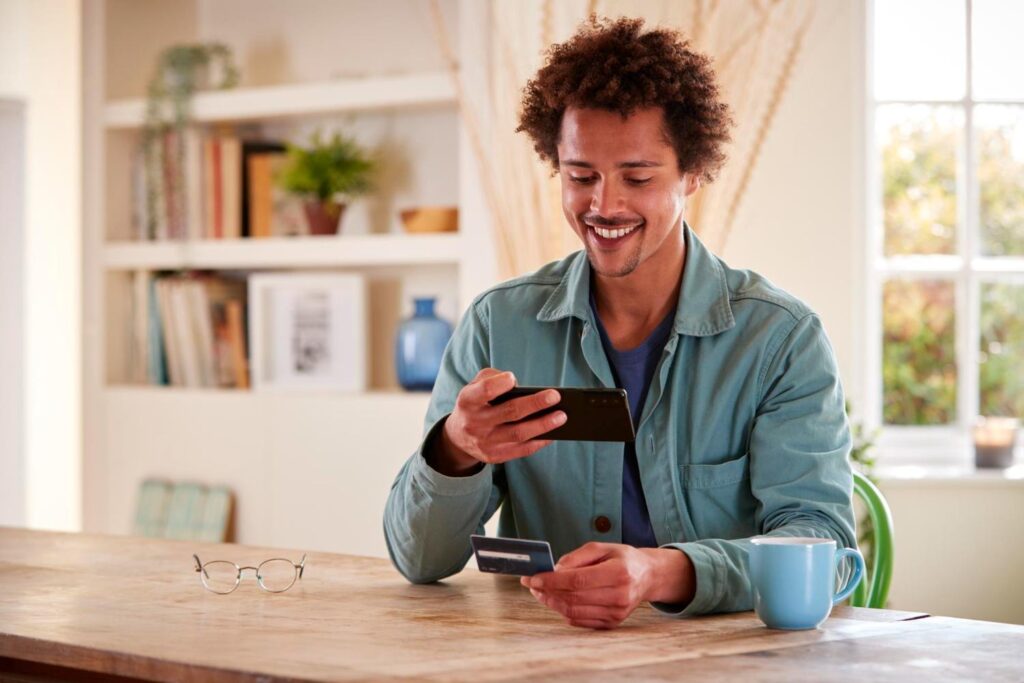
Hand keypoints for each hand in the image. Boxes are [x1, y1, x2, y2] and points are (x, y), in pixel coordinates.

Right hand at [433, 369, 565, 474]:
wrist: (458, 436)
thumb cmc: (475, 403)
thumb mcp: (474, 386)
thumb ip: (492, 378)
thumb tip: (521, 388)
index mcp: (468, 401)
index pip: (484, 391)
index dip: (499, 384)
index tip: (512, 378)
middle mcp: (475, 423)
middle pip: (509, 412)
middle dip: (535, 404)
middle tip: (555, 396)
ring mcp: (484, 442)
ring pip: (519, 434)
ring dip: (543, 425)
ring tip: (562, 416)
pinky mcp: (494, 456)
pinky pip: (521, 450)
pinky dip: (539, 441)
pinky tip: (553, 433)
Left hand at [520, 542, 694, 629]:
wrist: (647, 576)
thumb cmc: (622, 558)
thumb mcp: (601, 548)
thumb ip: (576, 557)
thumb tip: (554, 570)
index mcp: (618, 573)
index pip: (577, 580)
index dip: (552, 581)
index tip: (534, 577)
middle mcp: (619, 596)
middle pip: (573, 598)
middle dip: (547, 592)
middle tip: (532, 584)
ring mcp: (617, 613)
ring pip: (574, 612)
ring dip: (552, 603)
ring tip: (540, 592)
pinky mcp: (612, 623)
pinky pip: (580, 620)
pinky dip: (564, 611)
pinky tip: (556, 600)